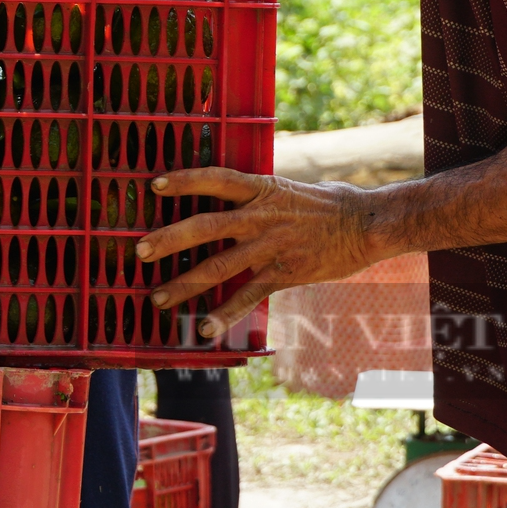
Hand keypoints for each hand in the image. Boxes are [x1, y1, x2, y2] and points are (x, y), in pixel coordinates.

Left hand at [134, 167, 380, 340]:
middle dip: (170, 239)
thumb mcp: (287, 187)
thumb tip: (233, 188)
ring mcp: (270, 247)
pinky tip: (205, 329)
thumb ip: (257, 192)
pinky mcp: (283, 275)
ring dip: (185, 284)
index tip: (154, 184)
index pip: (215, 179)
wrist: (366, 225)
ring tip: (157, 299)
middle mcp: (261, 217)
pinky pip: (249, 297)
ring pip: (219, 266)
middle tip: (140, 252)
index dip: (185, 180)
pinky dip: (226, 314)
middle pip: (206, 226)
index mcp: (261, 189)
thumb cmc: (328, 202)